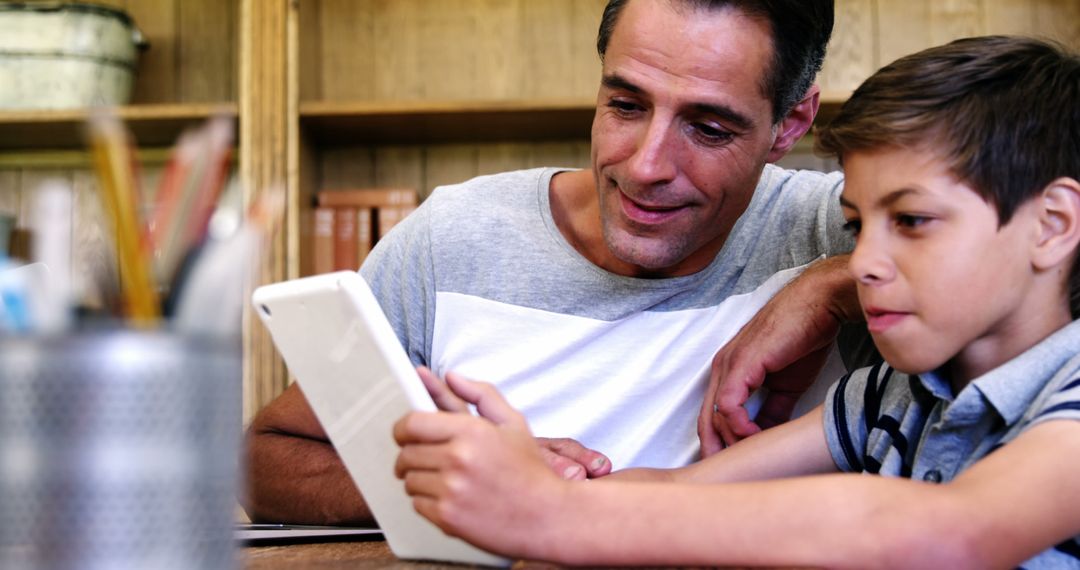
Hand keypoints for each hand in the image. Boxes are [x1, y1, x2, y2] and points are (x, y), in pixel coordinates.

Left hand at [394, 372, 561, 554]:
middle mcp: (458, 458)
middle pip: (406, 453)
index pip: (412, 423)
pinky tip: (452, 499)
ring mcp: (451, 490)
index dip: (403, 428)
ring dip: (421, 479)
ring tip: (446, 480)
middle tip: (429, 460)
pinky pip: (417, 504)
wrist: (548, 517)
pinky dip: (428, 502)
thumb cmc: (531, 471)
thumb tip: (451, 376)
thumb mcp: (513, 423)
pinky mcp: (448, 518)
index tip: (406, 434)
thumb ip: (481, 394)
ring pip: (409, 480)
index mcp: (472, 431)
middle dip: (412, 456)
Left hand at [698, 256, 859, 455]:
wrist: (818, 305)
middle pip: (705, 420)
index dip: (720, 444)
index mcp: (729, 372)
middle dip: (715, 450)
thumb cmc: (803, 338)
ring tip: (752, 457)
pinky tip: (757, 436)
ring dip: (732, 442)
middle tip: (729, 476)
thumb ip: (774, 411)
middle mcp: (722, 368)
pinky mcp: (741, 363)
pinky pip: (728, 403)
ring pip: (715, 415)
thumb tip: (769, 436)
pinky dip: (739, 425)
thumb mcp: (786, 384)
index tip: (735, 467)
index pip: (713, 415)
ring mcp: (728, 364)